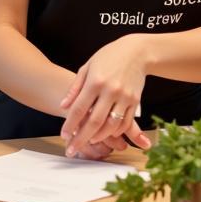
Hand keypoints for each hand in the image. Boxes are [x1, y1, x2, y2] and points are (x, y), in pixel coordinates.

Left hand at [60, 37, 151, 153]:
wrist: (137, 51)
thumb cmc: (109, 56)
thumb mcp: (88, 66)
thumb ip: (75, 88)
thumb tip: (63, 106)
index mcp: (95, 81)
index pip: (79, 108)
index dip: (70, 124)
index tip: (64, 135)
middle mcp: (110, 90)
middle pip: (94, 121)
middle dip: (81, 138)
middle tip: (72, 149)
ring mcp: (124, 97)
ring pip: (110, 125)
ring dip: (99, 137)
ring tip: (89, 142)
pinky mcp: (135, 101)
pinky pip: (125, 123)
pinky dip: (115, 132)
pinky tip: (107, 134)